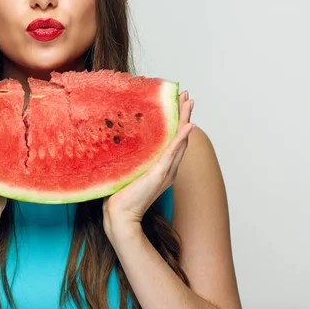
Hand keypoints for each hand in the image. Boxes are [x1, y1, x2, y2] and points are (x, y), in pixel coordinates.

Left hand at [102, 90, 193, 238]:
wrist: (120, 212)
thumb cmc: (121, 192)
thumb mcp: (128, 166)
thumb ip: (131, 154)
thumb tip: (120, 136)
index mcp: (161, 165)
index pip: (171, 137)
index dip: (176, 119)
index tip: (177, 102)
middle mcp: (168, 166)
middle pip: (180, 136)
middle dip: (184, 115)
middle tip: (188, 96)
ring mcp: (166, 170)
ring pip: (180, 140)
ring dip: (186, 121)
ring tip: (189, 104)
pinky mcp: (160, 173)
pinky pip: (173, 152)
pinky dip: (181, 139)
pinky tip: (188, 127)